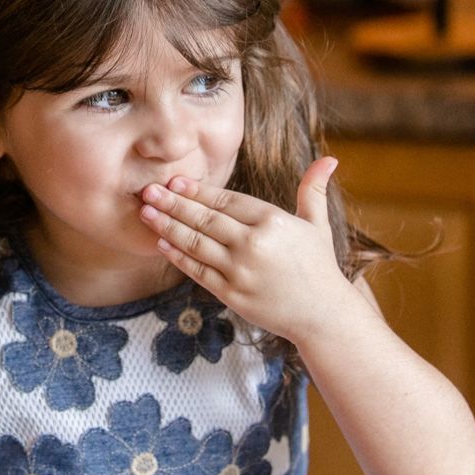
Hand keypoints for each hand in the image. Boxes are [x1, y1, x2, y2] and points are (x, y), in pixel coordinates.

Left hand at [139, 157, 353, 346]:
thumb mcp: (318, 225)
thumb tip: (329, 158)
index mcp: (273, 222)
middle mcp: (254, 244)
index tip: (174, 181)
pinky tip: (161, 243)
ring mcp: (241, 271)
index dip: (197, 191)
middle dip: (172, 203)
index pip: (226, 200)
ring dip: (167, 227)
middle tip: (147, 191)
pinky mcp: (232, 294)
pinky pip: (198, 271)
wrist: (323, 316)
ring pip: (195, 243)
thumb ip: (313, 190)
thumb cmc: (319, 267)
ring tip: (146, 213)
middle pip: (204, 219)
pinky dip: (178, 256)